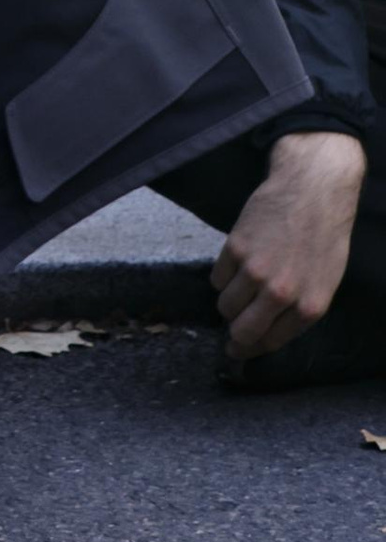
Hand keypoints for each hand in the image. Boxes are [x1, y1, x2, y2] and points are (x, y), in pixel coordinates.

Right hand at [212, 130, 367, 354]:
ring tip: (238, 289)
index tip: (240, 350)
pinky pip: (217, 277)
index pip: (270, 342)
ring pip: (225, 305)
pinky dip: (222, 277)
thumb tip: (269, 329)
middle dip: (235, 336)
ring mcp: (255, 271)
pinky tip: (235, 265)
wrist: (312, 191)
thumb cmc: (324, 237)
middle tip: (230, 333)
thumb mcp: (325, 284)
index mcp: (308, 308)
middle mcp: (281, 294)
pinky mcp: (235, 247)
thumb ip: (298, 311)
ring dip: (228, 302)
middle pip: (243, 330)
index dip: (252, 349)